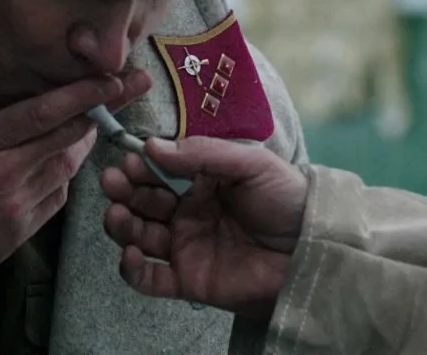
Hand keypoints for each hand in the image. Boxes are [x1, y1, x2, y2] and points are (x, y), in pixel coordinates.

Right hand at [0, 70, 151, 295]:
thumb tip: (35, 108)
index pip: (42, 111)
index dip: (83, 93)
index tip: (112, 79)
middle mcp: (3, 172)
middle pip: (67, 138)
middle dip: (100, 112)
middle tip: (123, 92)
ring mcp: (16, 204)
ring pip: (68, 167)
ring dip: (81, 145)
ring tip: (87, 128)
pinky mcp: (23, 230)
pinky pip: (57, 197)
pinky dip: (62, 178)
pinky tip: (56, 168)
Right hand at [99, 137, 308, 319]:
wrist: (313, 251)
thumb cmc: (288, 201)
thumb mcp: (252, 164)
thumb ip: (205, 154)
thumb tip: (153, 147)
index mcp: (202, 182)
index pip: (159, 171)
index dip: (140, 165)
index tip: (128, 157)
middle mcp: (188, 212)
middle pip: (142, 201)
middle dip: (124, 191)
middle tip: (114, 181)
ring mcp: (186, 246)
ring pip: (139, 236)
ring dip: (122, 225)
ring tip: (117, 215)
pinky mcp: (189, 279)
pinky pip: (150, 279)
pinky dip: (132, 270)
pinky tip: (131, 255)